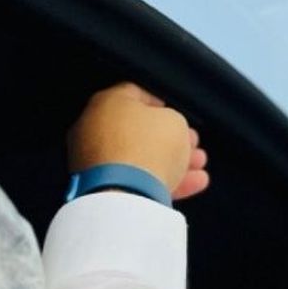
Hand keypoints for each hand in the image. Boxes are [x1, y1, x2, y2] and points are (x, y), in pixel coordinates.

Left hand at [68, 83, 210, 200]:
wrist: (125, 194)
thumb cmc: (147, 149)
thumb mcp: (175, 121)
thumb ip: (172, 119)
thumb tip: (169, 129)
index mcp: (107, 101)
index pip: (138, 94)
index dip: (164, 104)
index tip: (180, 116)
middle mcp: (92, 128)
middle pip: (139, 130)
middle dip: (169, 138)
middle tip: (190, 144)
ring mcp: (92, 160)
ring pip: (137, 157)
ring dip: (168, 162)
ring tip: (195, 168)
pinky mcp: (97, 188)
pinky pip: (131, 180)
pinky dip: (156, 181)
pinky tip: (184, 185)